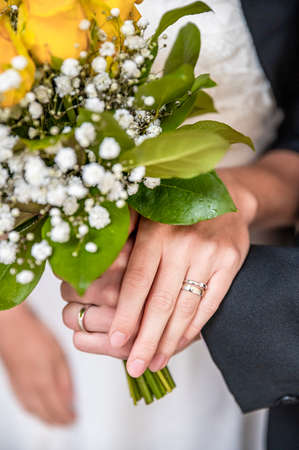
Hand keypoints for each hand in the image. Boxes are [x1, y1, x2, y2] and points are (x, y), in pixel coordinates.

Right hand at [0, 304, 74, 425]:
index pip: (57, 409)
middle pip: (44, 414)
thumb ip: (64, 378)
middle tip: (67, 422)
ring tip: (54, 419)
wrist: (11, 327)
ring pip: (33, 411)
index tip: (74, 419)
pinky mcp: (13, 382)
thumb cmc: (33, 335)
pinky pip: (24, 404)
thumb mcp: (58, 354)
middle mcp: (30, 389)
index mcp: (43, 383)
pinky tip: (36, 408)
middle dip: (57, 421)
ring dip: (44, 418)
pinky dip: (33, 411)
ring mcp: (19, 386)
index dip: (67, 417)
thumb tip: (70, 396)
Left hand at [62, 175, 255, 377]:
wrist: (226, 198)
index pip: (137, 280)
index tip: (116, 340)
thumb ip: (123, 238)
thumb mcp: (146, 214)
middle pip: (161, 301)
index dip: (126, 313)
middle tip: (135, 366)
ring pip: (185, 307)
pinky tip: (179, 343)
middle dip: (146, 339)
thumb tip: (89, 269)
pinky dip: (193, 327)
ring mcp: (209, 255)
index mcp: (155, 232)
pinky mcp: (229, 264)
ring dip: (169, 340)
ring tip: (155, 362)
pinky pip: (209, 304)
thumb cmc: (176, 212)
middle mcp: (182, 243)